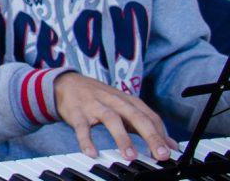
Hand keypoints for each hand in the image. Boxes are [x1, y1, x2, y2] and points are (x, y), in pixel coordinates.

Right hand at [53, 71, 176, 160]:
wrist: (68, 83)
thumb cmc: (101, 99)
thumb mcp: (125, 108)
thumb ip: (147, 125)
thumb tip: (171, 144)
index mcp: (129, 101)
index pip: (150, 117)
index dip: (161, 134)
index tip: (169, 153)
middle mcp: (115, 101)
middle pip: (136, 117)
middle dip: (150, 136)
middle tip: (160, 154)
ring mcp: (95, 105)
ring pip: (111, 120)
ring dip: (122, 138)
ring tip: (130, 156)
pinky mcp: (77, 112)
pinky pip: (82, 127)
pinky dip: (86, 140)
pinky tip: (91, 153)